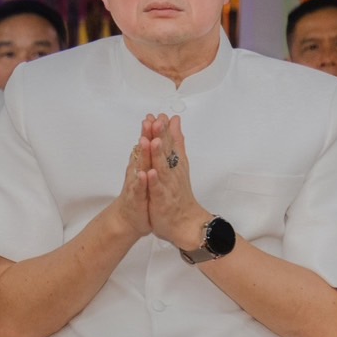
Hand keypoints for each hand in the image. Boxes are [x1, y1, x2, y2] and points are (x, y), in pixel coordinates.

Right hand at [107, 117, 155, 239]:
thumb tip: (156, 135)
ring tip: (145, 141)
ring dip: (142, 154)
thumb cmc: (142, 193)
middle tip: (149, 120)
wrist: (130, 218)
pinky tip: (143, 174)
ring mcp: (135, 183)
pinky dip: (140, 181)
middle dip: (146, 135)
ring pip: (139, 167)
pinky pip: (138, 189)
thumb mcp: (151, 170)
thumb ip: (154, 152)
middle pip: (143, 150)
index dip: (153, 129)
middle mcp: (138, 170)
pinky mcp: (135, 198)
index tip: (158, 114)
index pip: (149, 143)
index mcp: (144, 164)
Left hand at [145, 114, 209, 250]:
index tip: (159, 114)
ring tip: (152, 141)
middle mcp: (172, 172)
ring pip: (162, 168)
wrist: (186, 222)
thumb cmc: (179, 193)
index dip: (164, 129)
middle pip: (166, 152)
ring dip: (157, 155)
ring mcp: (167, 186)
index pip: (169, 143)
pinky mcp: (162, 200)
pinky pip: (157, 190)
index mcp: (174, 163)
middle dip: (161, 136)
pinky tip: (150, 172)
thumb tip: (175, 121)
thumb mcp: (178, 164)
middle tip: (157, 120)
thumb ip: (177, 142)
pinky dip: (154, 181)